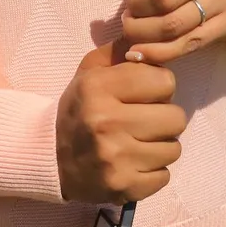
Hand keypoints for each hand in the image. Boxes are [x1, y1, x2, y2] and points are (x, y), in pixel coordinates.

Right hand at [55, 38, 186, 203]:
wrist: (49, 156)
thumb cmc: (79, 107)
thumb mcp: (90, 71)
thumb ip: (121, 51)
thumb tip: (153, 38)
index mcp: (100, 88)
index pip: (165, 81)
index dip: (158, 86)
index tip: (144, 93)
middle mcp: (107, 122)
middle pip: (176, 118)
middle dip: (164, 117)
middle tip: (145, 119)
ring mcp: (116, 159)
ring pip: (173, 149)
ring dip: (160, 145)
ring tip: (139, 141)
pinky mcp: (123, 188)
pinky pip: (164, 177)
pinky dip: (153, 171)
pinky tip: (134, 162)